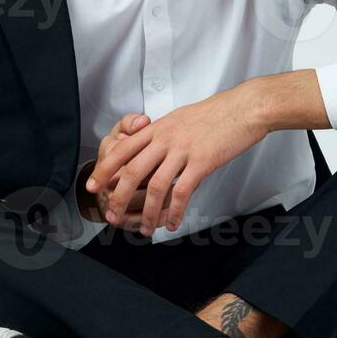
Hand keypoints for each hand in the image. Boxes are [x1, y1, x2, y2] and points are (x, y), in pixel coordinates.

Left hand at [86, 85, 269, 236]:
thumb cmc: (216, 113)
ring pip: (155, 187)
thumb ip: (163, 134)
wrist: (244, 108)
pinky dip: (174, 211)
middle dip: (118, 198)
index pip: (122, 149)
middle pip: (132, 171)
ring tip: (144, 229)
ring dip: (147, 212)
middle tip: (111, 216)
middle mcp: (165, 139)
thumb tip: (152, 146)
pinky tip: (172, 223)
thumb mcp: (180, 118)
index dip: (105, 169)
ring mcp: (183, 151)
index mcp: (158, 128)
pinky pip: (182, 192)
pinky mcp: (202, 162)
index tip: (92, 185)